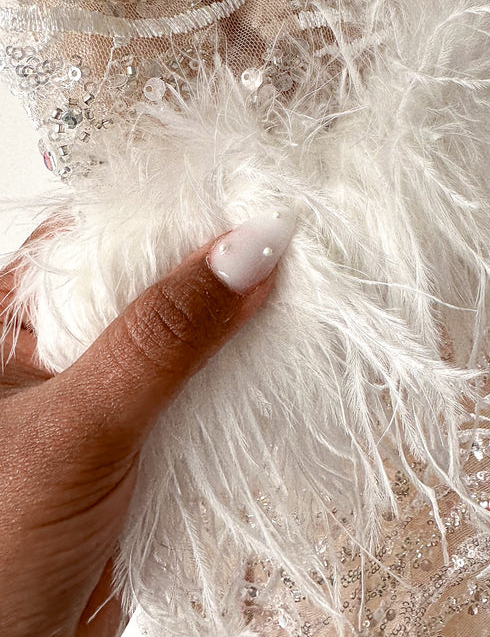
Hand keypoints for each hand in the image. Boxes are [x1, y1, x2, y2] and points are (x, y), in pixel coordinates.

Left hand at [0, 212, 294, 636]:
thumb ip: (160, 338)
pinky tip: (291, 363)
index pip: (105, 229)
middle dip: (227, 267)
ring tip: (313, 296)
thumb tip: (248, 250)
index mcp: (16, 317)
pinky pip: (211, 393)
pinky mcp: (151, 442)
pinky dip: (251, 382)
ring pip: (193, 336)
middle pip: (158, 279)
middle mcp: (64, 345)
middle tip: (304, 245)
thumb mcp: (77, 426)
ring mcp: (112, 394)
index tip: (258, 195)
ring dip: (247, 325)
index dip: (180, 207)